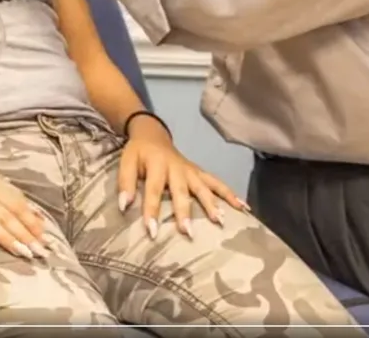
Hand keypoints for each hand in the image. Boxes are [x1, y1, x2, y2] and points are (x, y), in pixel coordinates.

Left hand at [117, 117, 247, 238]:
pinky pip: (217, 183)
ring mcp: (191, 170)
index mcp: (157, 164)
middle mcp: (177, 168)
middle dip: (185, 212)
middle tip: (188, 232)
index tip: (152, 232)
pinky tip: (244, 208)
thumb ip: (125, 183)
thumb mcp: (125, 163)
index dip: (152, 210)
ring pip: (204, 187)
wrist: (152, 135)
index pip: (154, 190)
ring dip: (213, 204)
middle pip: (182, 191)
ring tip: (220, 222)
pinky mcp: (200, 173)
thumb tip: (124, 206)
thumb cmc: (138, 153)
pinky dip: (231, 194)